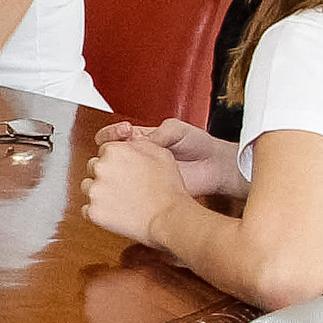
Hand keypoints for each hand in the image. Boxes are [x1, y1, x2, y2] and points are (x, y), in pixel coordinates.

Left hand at [82, 129, 191, 244]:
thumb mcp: (161, 153)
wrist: (169, 217)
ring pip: (88, 188)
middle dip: (106, 175)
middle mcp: (100, 167)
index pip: (104, 151)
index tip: (125, 171)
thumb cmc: (168, 187)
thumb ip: (138, 144)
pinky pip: (88, 210)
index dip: (117, 161)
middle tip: (126, 186)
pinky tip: (117, 212)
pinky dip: (99, 212)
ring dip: (100, 193)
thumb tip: (128, 142)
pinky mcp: (93, 211)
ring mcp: (95, 190)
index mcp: (114, 150)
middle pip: (93, 168)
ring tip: (123, 200)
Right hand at [103, 115, 237, 196]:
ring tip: (125, 168)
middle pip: (107, 157)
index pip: (113, 136)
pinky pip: (127, 192)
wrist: (215, 168)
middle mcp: (136, 158)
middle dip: (108, 153)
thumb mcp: (177, 129)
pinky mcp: (145, 192)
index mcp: (140, 140)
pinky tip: (130, 185)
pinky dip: (124, 190)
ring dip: (114, 172)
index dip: (111, 133)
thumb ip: (157, 132)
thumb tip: (138, 140)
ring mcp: (139, 176)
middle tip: (118, 152)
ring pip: (113, 176)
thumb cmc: (200, 146)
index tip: (122, 131)